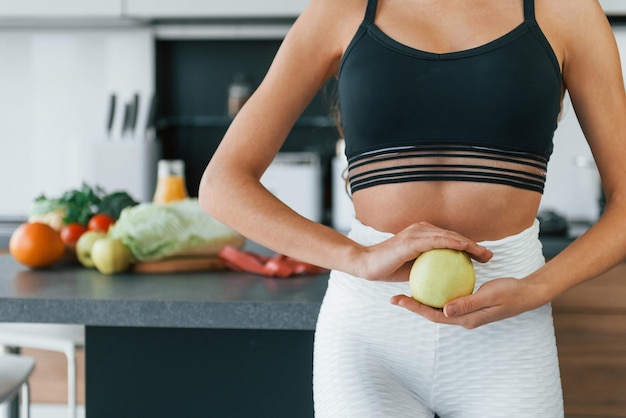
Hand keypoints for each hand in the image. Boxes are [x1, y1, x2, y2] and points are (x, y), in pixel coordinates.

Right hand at [355, 221, 492, 281]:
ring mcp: (416, 233)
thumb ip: (428, 268)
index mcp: (421, 235)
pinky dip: (453, 244)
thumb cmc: (388, 268)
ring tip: (484, 255)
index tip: (482, 258)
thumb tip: (446, 279)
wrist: (367, 265)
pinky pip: (438, 241)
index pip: (449, 240)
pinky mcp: (412, 240)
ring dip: (468, 244)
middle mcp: (420, 229)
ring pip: (449, 236)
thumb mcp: (413, 269)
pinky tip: (466, 250)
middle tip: (489, 256)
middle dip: (473, 245)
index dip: (467, 247)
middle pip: (453, 235)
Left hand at [390, 277, 548, 327]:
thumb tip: (444, 311)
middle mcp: (463, 318)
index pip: (433, 315)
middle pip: (431, 313)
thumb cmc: (511, 293)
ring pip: (438, 307)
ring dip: (422, 300)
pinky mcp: (469, 304)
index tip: (398, 300)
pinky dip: (436, 292)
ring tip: (406, 289)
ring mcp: (466, 312)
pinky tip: (429, 279)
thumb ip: (467, 303)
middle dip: (412, 306)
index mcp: (465, 319)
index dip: (414, 309)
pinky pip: (448, 299)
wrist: (528, 294)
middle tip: (394, 296)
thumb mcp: (490, 295)